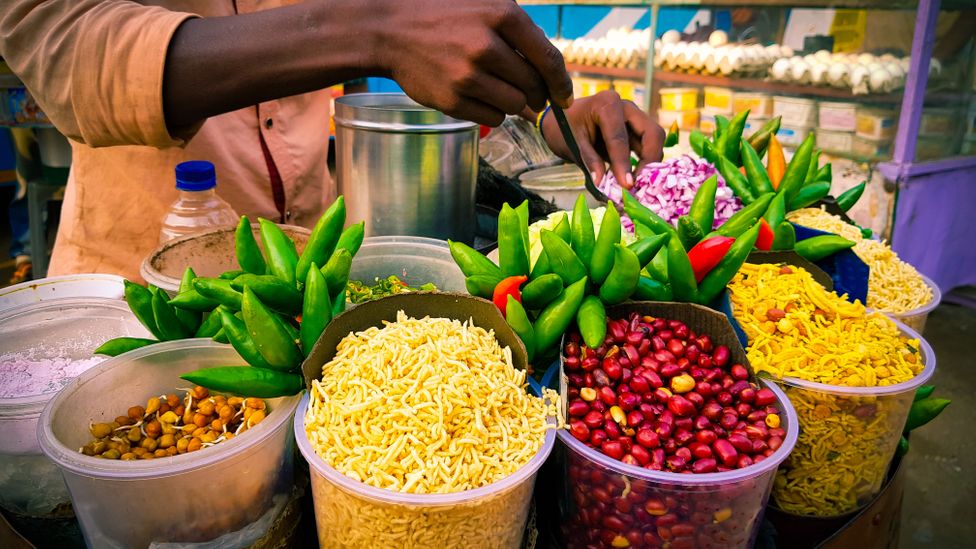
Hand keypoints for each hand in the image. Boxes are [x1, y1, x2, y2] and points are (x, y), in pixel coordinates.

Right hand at [372, 0, 573, 125]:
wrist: (390, 30)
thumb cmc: (445, 16)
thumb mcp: (486, 5)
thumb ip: (521, 32)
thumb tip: (553, 72)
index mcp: (502, 15)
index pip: (550, 59)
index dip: (562, 84)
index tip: (565, 97)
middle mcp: (487, 46)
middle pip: (534, 87)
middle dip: (537, 95)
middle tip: (531, 94)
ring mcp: (468, 76)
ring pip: (515, 105)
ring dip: (513, 102)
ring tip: (496, 87)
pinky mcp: (452, 100)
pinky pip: (492, 117)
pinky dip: (493, 112)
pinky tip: (479, 96)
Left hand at [540, 90, 664, 188]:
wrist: (563, 119)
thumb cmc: (565, 127)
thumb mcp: (572, 143)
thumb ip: (589, 161)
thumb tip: (602, 182)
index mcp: (606, 104)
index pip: (619, 138)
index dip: (623, 163)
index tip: (627, 185)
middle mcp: (626, 107)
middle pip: (652, 133)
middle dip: (650, 161)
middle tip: (639, 184)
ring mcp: (635, 117)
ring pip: (655, 139)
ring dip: (650, 162)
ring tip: (638, 184)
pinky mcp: (637, 129)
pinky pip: (648, 145)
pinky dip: (645, 162)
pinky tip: (636, 178)